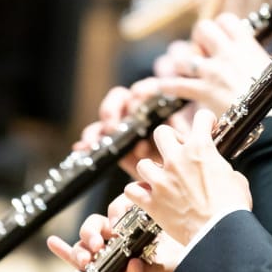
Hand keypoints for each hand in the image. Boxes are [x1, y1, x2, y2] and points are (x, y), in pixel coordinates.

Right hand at [47, 194, 182, 271]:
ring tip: (86, 260)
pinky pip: (74, 255)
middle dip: (93, 231)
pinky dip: (63, 250)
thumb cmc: (169, 270)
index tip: (119, 225)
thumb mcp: (169, 269)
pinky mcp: (94, 266)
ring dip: (81, 247)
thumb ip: (153, 269)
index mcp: (138, 225)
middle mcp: (117, 234)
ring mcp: (104, 250)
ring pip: (84, 241)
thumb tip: (134, 266)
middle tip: (98, 245)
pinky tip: (54, 243)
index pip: (122, 206)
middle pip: (98, 222)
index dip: (118, 211)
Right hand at [72, 78, 192, 179]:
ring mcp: (123, 127)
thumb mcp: (189, 147)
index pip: (146, 89)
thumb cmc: (186, 161)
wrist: (179, 182)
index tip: (140, 100)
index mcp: (159, 107)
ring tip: (96, 142)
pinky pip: (96, 138)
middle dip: (114, 108)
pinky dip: (87, 142)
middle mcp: (138, 113)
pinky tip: (82, 148)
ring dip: (99, 127)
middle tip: (113, 126)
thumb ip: (181, 138)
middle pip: (120, 98)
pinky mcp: (112, 143)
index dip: (141, 91)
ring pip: (105, 118)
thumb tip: (175, 133)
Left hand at [124, 109, 252, 245]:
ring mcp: (161, 181)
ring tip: (160, 178)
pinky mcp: (152, 202)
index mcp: (201, 149)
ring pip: (142, 163)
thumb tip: (218, 170)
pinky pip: (131, 189)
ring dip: (151, 169)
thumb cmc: (232, 208)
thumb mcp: (236, 179)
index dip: (205, 120)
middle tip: (177, 151)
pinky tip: (145, 193)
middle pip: (161, 132)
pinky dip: (137, 191)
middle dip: (169, 139)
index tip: (206, 126)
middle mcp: (177, 160)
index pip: (201, 118)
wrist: (221, 234)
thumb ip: (222, 168)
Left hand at [154, 13, 271, 117]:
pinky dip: (167, 86)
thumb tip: (268, 56)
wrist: (270, 123)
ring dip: (182, 64)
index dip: (220, 27)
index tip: (219, 38)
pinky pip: (177, 85)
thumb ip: (264, 61)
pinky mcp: (203, 91)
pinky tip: (162, 87)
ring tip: (184, 71)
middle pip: (202, 29)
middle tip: (200, 52)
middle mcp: (227, 54)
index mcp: (246, 47)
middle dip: (198, 39)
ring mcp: (213, 72)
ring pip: (185, 57)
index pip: (227, 21)